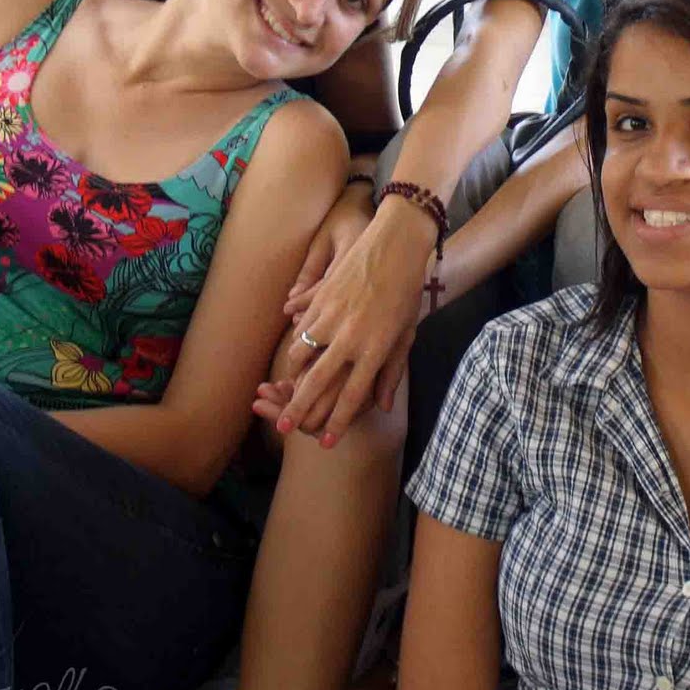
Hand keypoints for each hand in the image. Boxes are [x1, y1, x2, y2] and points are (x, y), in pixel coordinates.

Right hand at [263, 202, 433, 446]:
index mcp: (376, 349)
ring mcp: (332, 317)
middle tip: (284, 428)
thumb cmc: (406, 292)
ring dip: (291, 376)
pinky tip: (292, 356)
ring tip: (287, 390)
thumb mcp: (406, 334)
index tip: (325, 443)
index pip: (352, 396)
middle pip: (318, 382)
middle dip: (299, 409)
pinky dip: (295, 344)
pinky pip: (300, 329)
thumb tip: (381, 406)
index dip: (337, 422)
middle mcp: (351, 337)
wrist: (394, 246)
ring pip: (301, 355)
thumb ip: (392, 372)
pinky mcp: (320, 299)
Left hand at [283, 182, 374, 318]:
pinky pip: (362, 302)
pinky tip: (335, 322)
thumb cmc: (344, 219)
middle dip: (318, 317)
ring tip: (313, 328)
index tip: (288, 310)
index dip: (306, 302)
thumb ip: (311, 267)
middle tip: (298, 327)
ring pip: (352, 306)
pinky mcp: (382, 282)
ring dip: (332, 320)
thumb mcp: (325, 238)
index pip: (325, 286)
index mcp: (352, 253)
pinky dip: (346, 313)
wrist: (375, 209)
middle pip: (341, 302)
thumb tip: (293, 298)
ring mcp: (377, 276)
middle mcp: (366, 269)